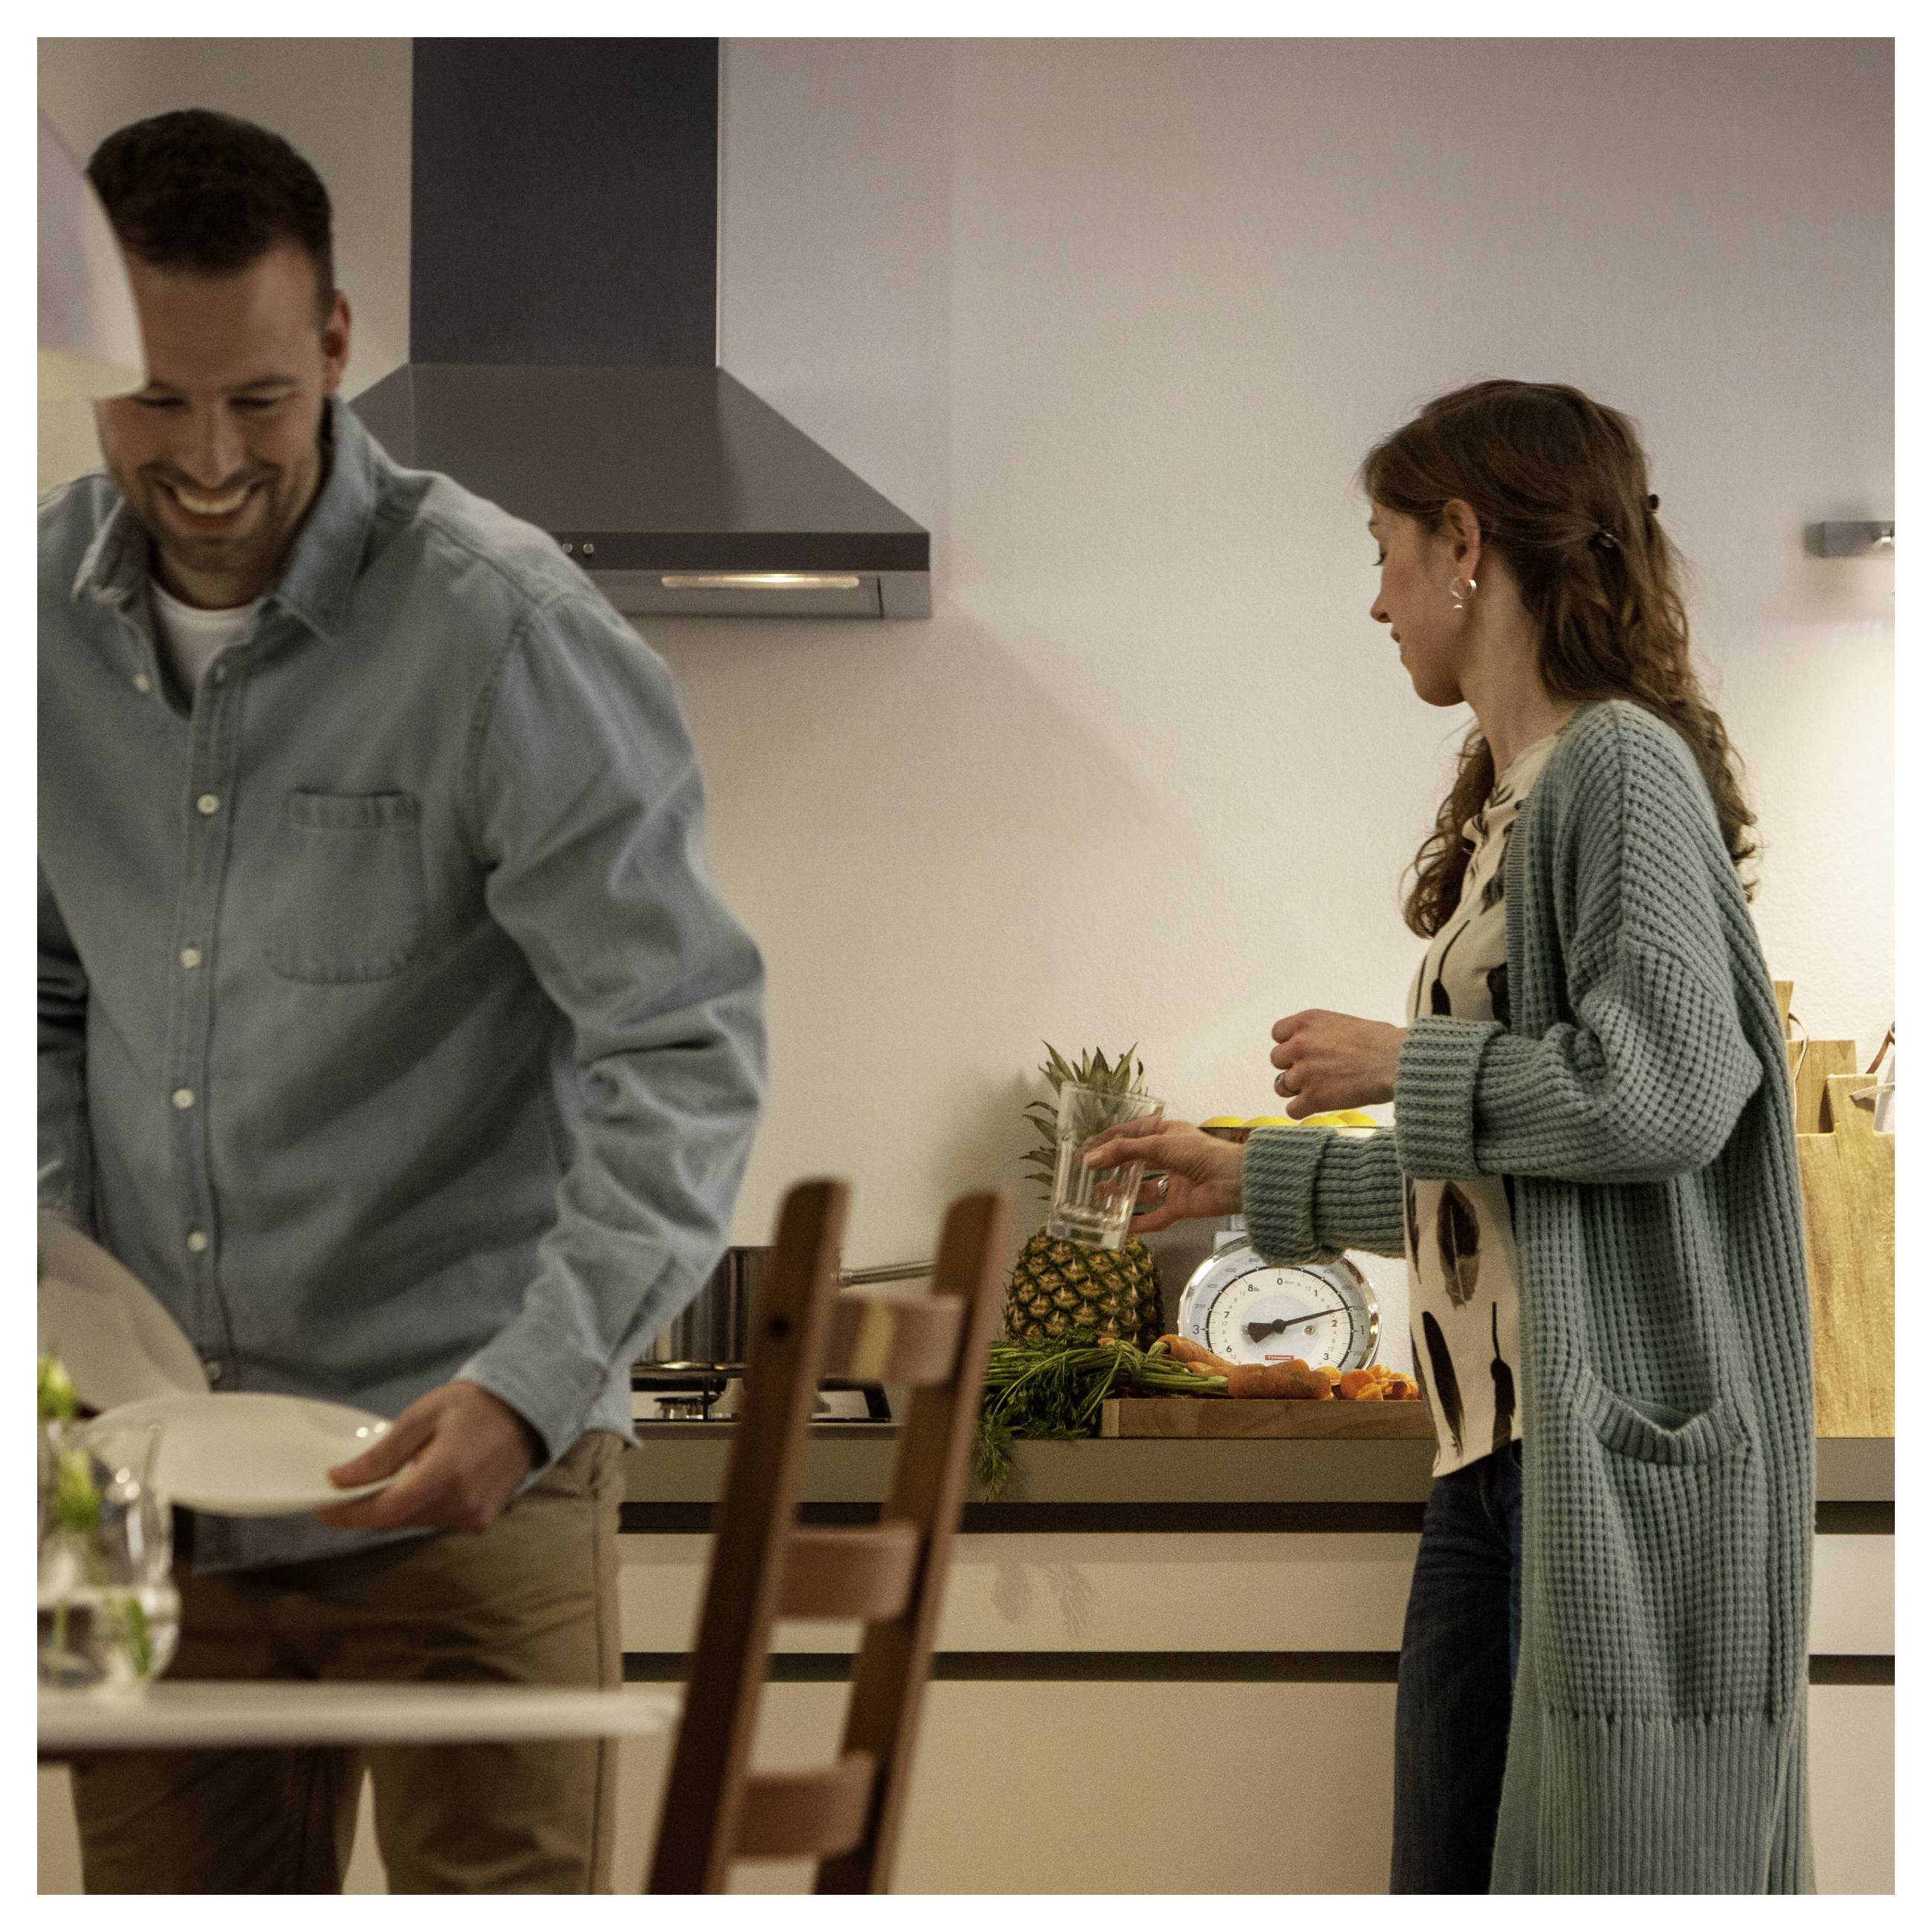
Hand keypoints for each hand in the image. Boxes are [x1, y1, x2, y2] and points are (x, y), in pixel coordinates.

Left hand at [315, 1380, 543, 1534]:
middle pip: (396, 1520)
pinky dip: (421, 1508)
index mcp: (444, 1474)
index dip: (348, 1514)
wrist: (524, 1411)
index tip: (322, 1508)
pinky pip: (436, 1522)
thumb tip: (340, 1480)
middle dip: (369, 1508)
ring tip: (391, 1480)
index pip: (384, 1510)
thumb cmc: (471, 1406)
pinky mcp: (481, 1522)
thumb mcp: (422, 1416)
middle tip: (350, 1489)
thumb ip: (382, 1453)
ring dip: (396, 1508)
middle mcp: (460, 1504)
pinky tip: (424, 1484)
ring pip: (415, 1523)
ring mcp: (473, 1517)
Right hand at [1079, 1116, 1244, 1234]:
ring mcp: (1173, 1182)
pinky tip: (1121, 1227)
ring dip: (1120, 1193)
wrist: (1234, 1180)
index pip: (1130, 1134)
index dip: (1107, 1141)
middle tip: (1085, 1175)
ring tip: (1096, 1196)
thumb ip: (1124, 1152)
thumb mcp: (1158, 1145)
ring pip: (1141, 1189)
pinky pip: (1155, 1216)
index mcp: (1165, 1134)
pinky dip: (1140, 1223)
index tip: (1084, 1150)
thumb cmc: (1198, 1153)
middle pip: (1134, 1162)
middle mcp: (1167, 1156)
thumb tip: (1090, 1159)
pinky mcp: (1179, 1205)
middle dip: (1111, 1168)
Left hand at [1269, 1009, 1404, 1115]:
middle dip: (1292, 1066)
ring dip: (1296, 1090)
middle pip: (1277, 1060)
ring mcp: (1303, 1073)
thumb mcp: (1345, 1023)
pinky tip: (1318, 1106)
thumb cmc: (1382, 1041)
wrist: (1395, 1061)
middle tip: (1314, 1072)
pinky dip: (1304, 1111)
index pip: (1277, 1034)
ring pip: (1281, 1087)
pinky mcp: (1312, 1098)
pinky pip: (1292, 1110)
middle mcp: (1299, 1045)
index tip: (1302, 1051)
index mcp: (1307, 1022)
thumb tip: (1322, 1045)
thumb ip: (1323, 1034)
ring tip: (1318, 1090)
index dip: (1289, 1044)